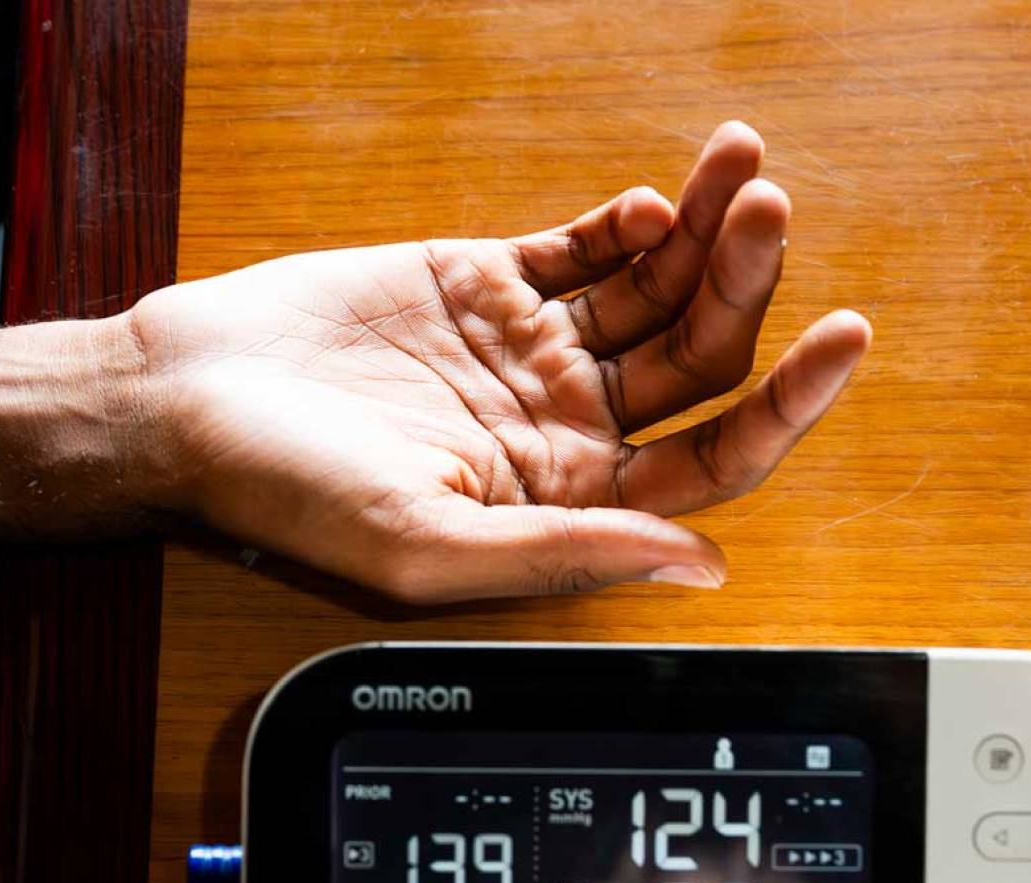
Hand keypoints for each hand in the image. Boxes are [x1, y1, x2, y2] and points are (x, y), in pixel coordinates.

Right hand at [129, 122, 869, 601]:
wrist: (189, 401)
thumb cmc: (290, 493)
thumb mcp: (430, 545)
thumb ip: (570, 550)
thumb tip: (702, 564)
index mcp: (568, 500)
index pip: (710, 460)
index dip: (784, 408)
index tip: (840, 339)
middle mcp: (566, 429)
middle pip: (697, 363)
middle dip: (748, 287)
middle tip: (769, 212)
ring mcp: (534, 353)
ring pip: (656, 294)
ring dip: (708, 236)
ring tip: (742, 171)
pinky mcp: (490, 285)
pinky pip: (587, 250)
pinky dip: (632, 222)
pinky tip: (657, 202)